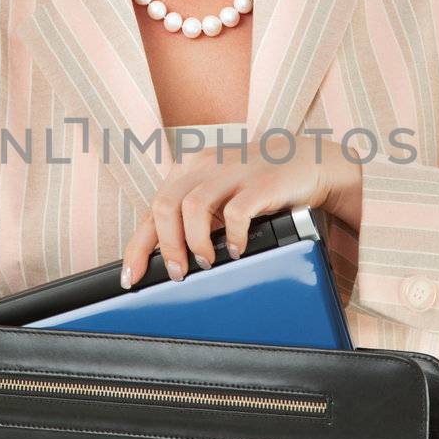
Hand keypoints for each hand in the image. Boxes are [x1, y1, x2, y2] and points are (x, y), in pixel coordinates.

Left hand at [120, 131, 363, 286]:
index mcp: (190, 170)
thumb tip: (171, 261)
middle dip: (167, 247)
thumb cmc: (258, 186)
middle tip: (177, 274)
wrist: (307, 161)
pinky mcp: (262, 181)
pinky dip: (232, 235)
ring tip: (205, 263)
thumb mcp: (220, 196)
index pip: (152, 209)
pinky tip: (236, 251)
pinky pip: (238, 211)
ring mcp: (233, 171)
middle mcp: (206, 166)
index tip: (131, 277)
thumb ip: (195, 219)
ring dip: (194, 242)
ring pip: (194, 206)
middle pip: (165, 206)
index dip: (137, 246)